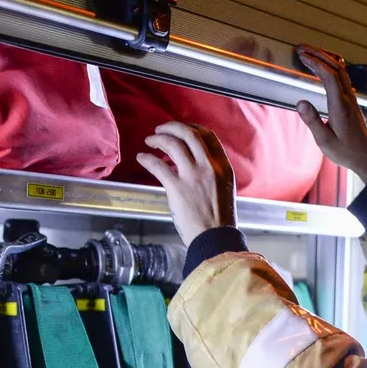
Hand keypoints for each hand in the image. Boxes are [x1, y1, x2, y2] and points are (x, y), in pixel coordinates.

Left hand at [138, 121, 236, 245]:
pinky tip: (141, 158)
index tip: (181, 129)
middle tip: (160, 130)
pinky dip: (147, 159)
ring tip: (150, 141)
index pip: (208, 136)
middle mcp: (209, 167)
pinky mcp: (177, 188)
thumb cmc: (219, 220)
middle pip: (189, 134)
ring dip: (158, 139)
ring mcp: (193, 176)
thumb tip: (198, 161)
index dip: (192, 128)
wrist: (215, 240)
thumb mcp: (224, 189)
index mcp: (223, 167)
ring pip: (173, 144)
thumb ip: (214, 172)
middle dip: (172, 127)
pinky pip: (158, 166)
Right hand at [295, 45, 366, 177]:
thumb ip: (312, 121)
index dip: (315, 63)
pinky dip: (330, 67)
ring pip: (341, 70)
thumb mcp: (324, 141)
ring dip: (325, 59)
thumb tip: (300, 102)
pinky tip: (323, 68)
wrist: (366, 158)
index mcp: (341, 106)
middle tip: (301, 49)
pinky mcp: (352, 102)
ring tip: (309, 53)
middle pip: (336, 67)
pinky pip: (342, 77)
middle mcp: (348, 98)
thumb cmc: (345, 152)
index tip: (301, 56)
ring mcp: (352, 99)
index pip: (329, 76)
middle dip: (318, 54)